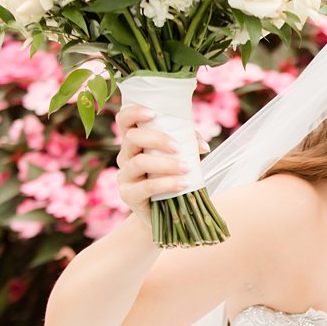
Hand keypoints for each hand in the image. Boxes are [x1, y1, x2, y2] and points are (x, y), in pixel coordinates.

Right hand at [113, 103, 202, 223]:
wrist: (168, 212)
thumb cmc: (173, 177)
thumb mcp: (181, 157)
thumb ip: (188, 145)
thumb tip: (202, 145)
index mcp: (134, 142)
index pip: (123, 120)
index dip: (134, 112)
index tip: (153, 113)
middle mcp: (125, 156)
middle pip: (132, 138)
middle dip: (157, 139)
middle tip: (178, 147)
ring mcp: (124, 176)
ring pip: (139, 162)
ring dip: (165, 164)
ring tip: (187, 168)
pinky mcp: (128, 195)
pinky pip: (146, 186)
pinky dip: (166, 183)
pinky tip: (183, 184)